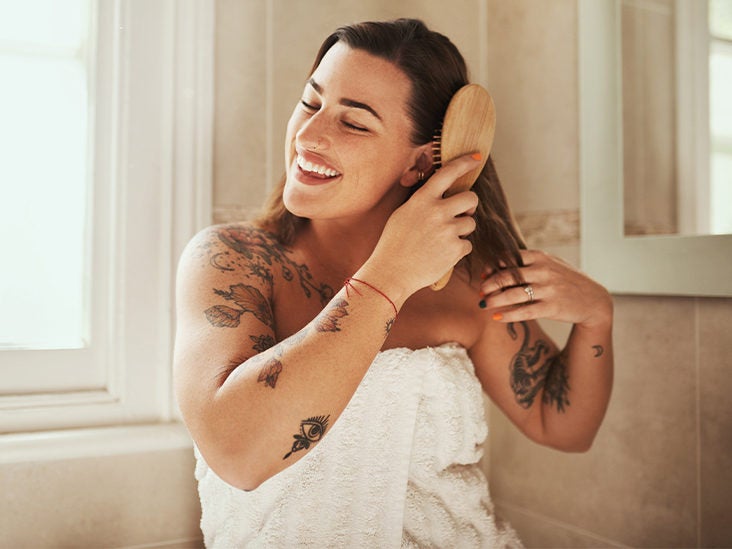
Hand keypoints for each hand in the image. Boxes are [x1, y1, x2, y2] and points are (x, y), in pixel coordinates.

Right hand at [366, 154, 481, 298]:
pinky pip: (467, 244)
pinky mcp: (455, 249)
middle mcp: (437, 212)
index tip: (475, 158)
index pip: (448, 173)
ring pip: (470, 223)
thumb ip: (423, 202)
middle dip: (470, 205)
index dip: (464, 163)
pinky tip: (441, 255)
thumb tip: (444, 195)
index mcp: (422, 200)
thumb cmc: (393, 244)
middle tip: (463, 212)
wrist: (391, 273)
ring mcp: (448, 231)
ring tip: (443, 240)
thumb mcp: (403, 214)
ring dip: (461, 230)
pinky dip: (458, 250)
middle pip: (471, 198)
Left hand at [479, 250, 612, 328]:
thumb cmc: (566, 280)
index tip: (483, 276)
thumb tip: (497, 266)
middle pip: (506, 276)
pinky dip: (507, 315)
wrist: (593, 299)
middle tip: (481, 292)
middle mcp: (543, 271)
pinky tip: (497, 317)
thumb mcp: (551, 264)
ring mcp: (548, 289)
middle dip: (489, 285)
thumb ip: (528, 263)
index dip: (492, 267)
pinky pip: (523, 311)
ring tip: (484, 304)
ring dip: (493, 300)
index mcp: (540, 257)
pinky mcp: (551, 307)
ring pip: (512, 295)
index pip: (508, 259)